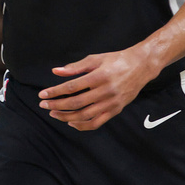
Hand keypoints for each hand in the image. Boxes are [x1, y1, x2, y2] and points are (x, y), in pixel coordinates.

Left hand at [38, 47, 153, 130]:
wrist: (141, 66)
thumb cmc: (116, 60)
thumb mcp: (95, 59)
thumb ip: (75, 67)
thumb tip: (56, 71)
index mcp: (99, 76)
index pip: (72, 87)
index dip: (55, 92)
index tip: (43, 94)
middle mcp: (105, 91)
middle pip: (76, 103)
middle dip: (57, 105)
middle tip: (44, 105)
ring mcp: (111, 103)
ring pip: (85, 115)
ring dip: (66, 116)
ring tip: (54, 114)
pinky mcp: (116, 110)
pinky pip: (97, 123)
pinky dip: (82, 125)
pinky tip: (71, 122)